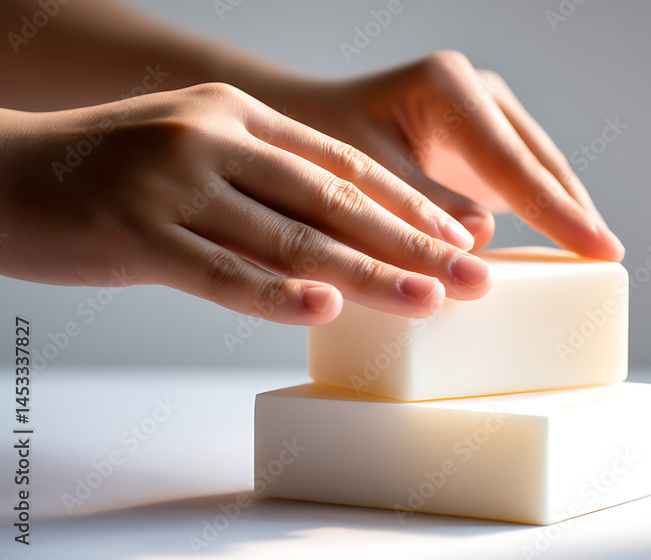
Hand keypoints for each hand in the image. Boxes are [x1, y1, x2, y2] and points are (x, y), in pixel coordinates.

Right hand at [0, 83, 491, 323]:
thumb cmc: (110, 175)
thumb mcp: (197, 155)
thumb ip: (266, 186)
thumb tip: (347, 243)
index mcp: (238, 115)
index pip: (344, 164)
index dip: (409, 204)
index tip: (465, 237)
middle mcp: (212, 138)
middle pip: (334, 198)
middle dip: (413, 242)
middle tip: (476, 275)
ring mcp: (169, 182)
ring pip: (289, 236)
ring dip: (368, 274)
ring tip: (430, 301)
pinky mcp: (129, 231)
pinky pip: (217, 271)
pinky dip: (274, 292)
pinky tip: (325, 309)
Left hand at [276, 51, 624, 260]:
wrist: (308, 122)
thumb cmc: (320, 141)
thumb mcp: (362, 172)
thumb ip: (419, 204)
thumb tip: (481, 237)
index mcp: (447, 86)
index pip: (511, 159)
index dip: (554, 208)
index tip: (594, 246)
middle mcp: (475, 92)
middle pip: (537, 159)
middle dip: (573, 209)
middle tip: (609, 256)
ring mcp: (485, 114)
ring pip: (539, 167)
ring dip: (567, 210)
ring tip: (600, 255)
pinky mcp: (485, 141)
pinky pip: (524, 178)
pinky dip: (545, 211)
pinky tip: (567, 243)